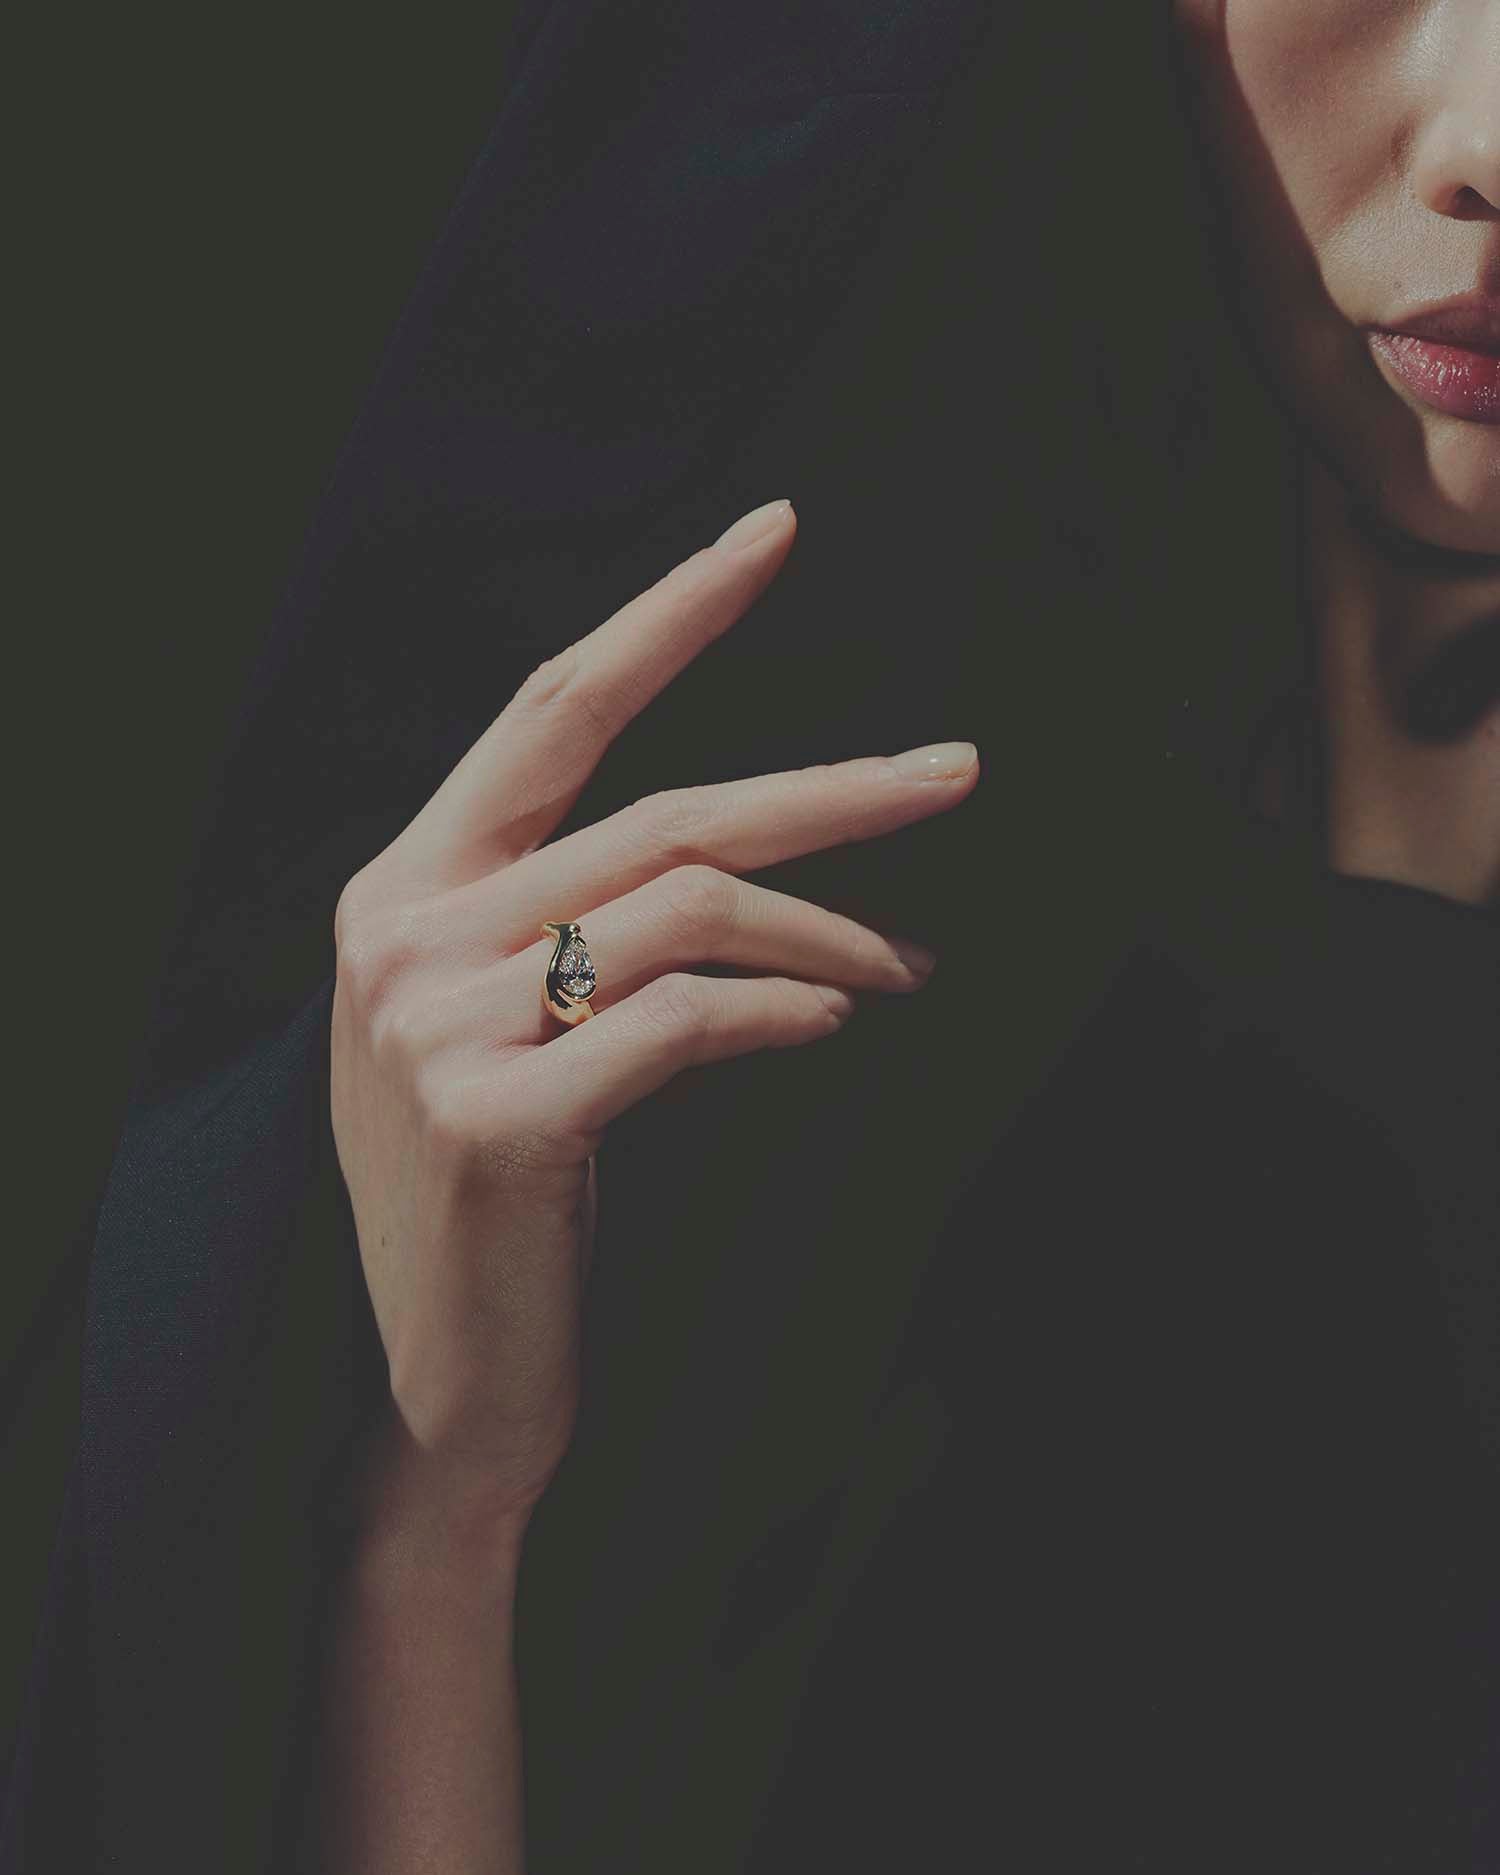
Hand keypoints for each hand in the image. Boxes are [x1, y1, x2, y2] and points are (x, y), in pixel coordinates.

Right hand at [329, 497, 980, 1534]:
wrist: (436, 1389)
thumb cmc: (503, 1195)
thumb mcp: (519, 1028)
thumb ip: (596, 926)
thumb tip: (782, 867)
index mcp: (403, 886)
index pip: (551, 709)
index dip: (670, 614)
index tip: (776, 531)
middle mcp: (404, 931)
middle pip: (662, 810)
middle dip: (828, 790)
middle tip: (955, 773)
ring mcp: (436, 1023)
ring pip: (690, 911)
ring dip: (830, 929)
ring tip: (913, 966)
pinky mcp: (493, 1118)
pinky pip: (685, 1020)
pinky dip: (786, 1007)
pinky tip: (838, 1017)